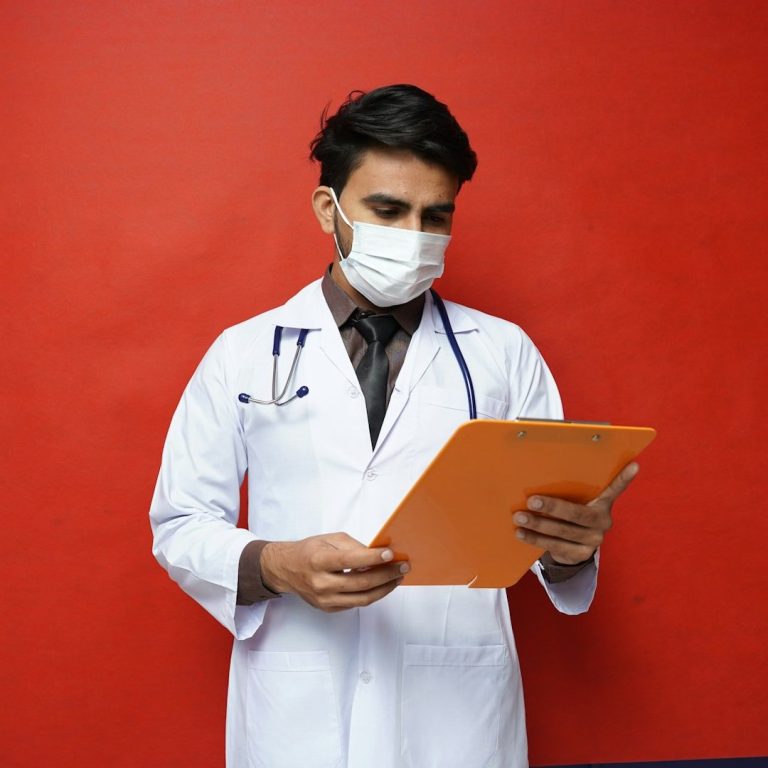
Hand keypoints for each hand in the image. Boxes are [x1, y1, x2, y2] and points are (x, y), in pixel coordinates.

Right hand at [260, 533, 408, 611]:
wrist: (286, 569)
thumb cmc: (310, 550)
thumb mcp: (330, 539)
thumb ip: (354, 547)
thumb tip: (378, 555)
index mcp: (319, 561)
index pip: (350, 560)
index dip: (372, 558)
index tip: (391, 554)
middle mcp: (320, 583)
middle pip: (361, 583)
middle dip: (386, 575)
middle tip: (403, 567)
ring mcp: (324, 599)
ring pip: (362, 599)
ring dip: (384, 588)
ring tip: (397, 578)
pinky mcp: (328, 608)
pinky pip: (355, 604)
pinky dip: (372, 594)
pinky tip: (382, 585)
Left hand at [513, 462, 639, 564]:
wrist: (571, 545)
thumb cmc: (568, 512)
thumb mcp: (572, 500)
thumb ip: (568, 488)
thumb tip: (540, 468)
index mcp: (603, 503)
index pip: (615, 489)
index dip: (624, 478)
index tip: (634, 465)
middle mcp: (603, 521)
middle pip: (578, 514)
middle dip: (553, 507)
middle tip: (531, 500)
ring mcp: (593, 541)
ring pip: (563, 532)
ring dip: (538, 525)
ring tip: (519, 518)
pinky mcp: (581, 555)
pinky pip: (556, 547)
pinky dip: (536, 539)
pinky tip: (521, 533)